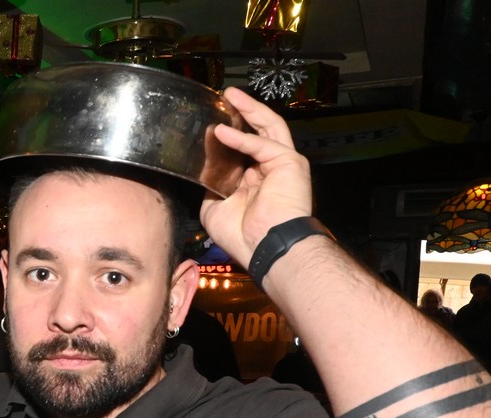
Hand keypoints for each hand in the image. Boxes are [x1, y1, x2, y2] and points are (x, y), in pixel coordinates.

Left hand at [200, 86, 315, 267]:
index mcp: (255, 179)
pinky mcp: (289, 162)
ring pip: (268, 127)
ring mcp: (282, 163)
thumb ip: (210, 186)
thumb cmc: (243, 236)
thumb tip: (201, 172)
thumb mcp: (214, 208)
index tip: (213, 120)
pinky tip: (223, 131)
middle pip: (260, 129)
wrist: (264, 248)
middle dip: (244, 111)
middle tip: (226, 96)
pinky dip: (243, 137)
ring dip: (249, 110)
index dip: (231, 132)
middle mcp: (270, 168)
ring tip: (231, 96)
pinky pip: (263, 144)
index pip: (244, 146)